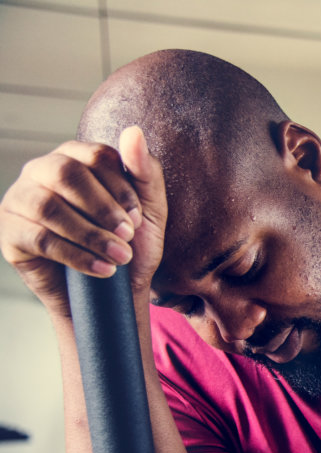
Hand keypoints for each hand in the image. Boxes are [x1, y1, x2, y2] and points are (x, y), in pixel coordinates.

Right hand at [0, 126, 166, 317]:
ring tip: (120, 257)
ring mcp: (20, 200)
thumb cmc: (129, 244)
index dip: (120, 188)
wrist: (111, 292)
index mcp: (75, 157)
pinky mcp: (10, 233)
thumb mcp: (147, 210)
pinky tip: (102, 269)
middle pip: (66, 173)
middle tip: (128, 236)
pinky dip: (76, 255)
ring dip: (91, 234)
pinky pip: (39, 238)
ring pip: (49, 207)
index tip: (138, 219)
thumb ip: (145, 171)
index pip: (95, 155)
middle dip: (103, 208)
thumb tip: (133, 132)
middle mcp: (42, 171)